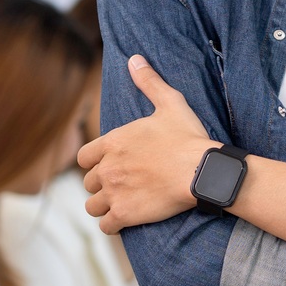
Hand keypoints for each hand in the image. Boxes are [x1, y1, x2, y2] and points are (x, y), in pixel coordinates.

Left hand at [78, 56, 218, 233]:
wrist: (202, 171)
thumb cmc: (187, 137)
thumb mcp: (170, 103)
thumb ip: (149, 82)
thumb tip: (134, 59)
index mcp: (113, 142)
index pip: (84, 157)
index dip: (95, 162)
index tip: (109, 165)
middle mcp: (107, 168)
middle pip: (88, 183)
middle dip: (102, 185)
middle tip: (121, 186)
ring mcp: (114, 193)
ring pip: (93, 206)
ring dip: (104, 206)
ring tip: (120, 205)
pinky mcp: (125, 214)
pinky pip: (106, 225)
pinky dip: (113, 225)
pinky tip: (125, 221)